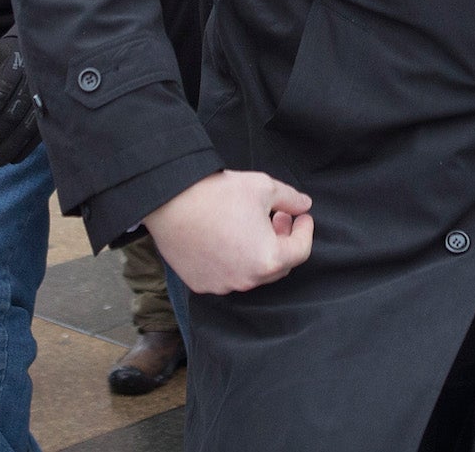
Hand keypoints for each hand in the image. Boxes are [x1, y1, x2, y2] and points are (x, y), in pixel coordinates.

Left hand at [0, 35, 42, 166]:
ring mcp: (46, 97)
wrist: (48, 52)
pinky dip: (27, 148)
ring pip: (26, 127)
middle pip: (11, 115)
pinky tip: (14, 158)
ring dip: (9, 147)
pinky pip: (41, 133)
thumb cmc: (12, 54)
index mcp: (15, 65)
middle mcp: (32, 81)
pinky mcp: (54, 110)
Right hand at [144, 170, 313, 294]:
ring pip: (252, 271)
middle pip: (278, 266)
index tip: (302, 216)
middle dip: (283, 241)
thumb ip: (291, 199)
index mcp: (268, 259)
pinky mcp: (201, 284)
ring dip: (258, 252)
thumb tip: (304, 205)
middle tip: (278, 218)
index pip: (300, 251)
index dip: (305, 231)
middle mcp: (247, 280)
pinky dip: (234, 260)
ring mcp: (222, 285)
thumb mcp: (264, 188)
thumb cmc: (218, 194)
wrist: (170, 202)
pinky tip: (227, 237)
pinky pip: (227, 275)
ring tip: (251, 225)